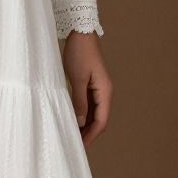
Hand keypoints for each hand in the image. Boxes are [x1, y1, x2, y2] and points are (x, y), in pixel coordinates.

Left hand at [61, 31, 112, 147]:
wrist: (80, 32)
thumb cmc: (79, 52)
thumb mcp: (77, 78)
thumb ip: (79, 101)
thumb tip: (81, 122)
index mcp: (105, 91)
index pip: (101, 120)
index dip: (91, 135)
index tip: (80, 146)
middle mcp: (104, 91)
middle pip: (99, 118)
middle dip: (88, 132)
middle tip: (74, 143)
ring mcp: (98, 88)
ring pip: (93, 112)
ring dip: (85, 124)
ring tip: (72, 134)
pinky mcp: (90, 83)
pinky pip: (88, 103)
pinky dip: (82, 113)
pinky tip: (72, 118)